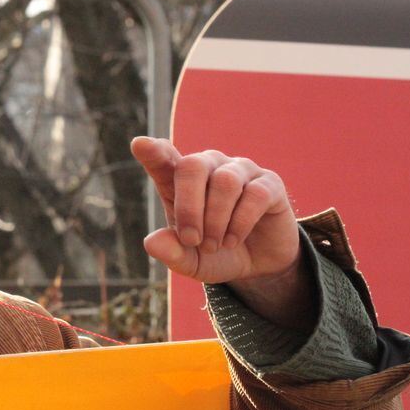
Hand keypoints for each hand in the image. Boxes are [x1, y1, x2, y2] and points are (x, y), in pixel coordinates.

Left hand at [131, 137, 300, 283]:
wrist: (257, 264)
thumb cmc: (214, 253)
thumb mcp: (190, 261)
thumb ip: (171, 253)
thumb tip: (151, 242)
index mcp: (180, 181)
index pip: (163, 159)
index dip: (153, 152)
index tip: (140, 145)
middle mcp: (209, 167)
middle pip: (192, 166)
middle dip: (188, 206)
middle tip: (191, 240)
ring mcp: (239, 171)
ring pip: (225, 182)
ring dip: (216, 220)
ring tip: (214, 246)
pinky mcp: (269, 183)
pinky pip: (254, 195)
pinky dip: (240, 223)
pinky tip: (233, 240)